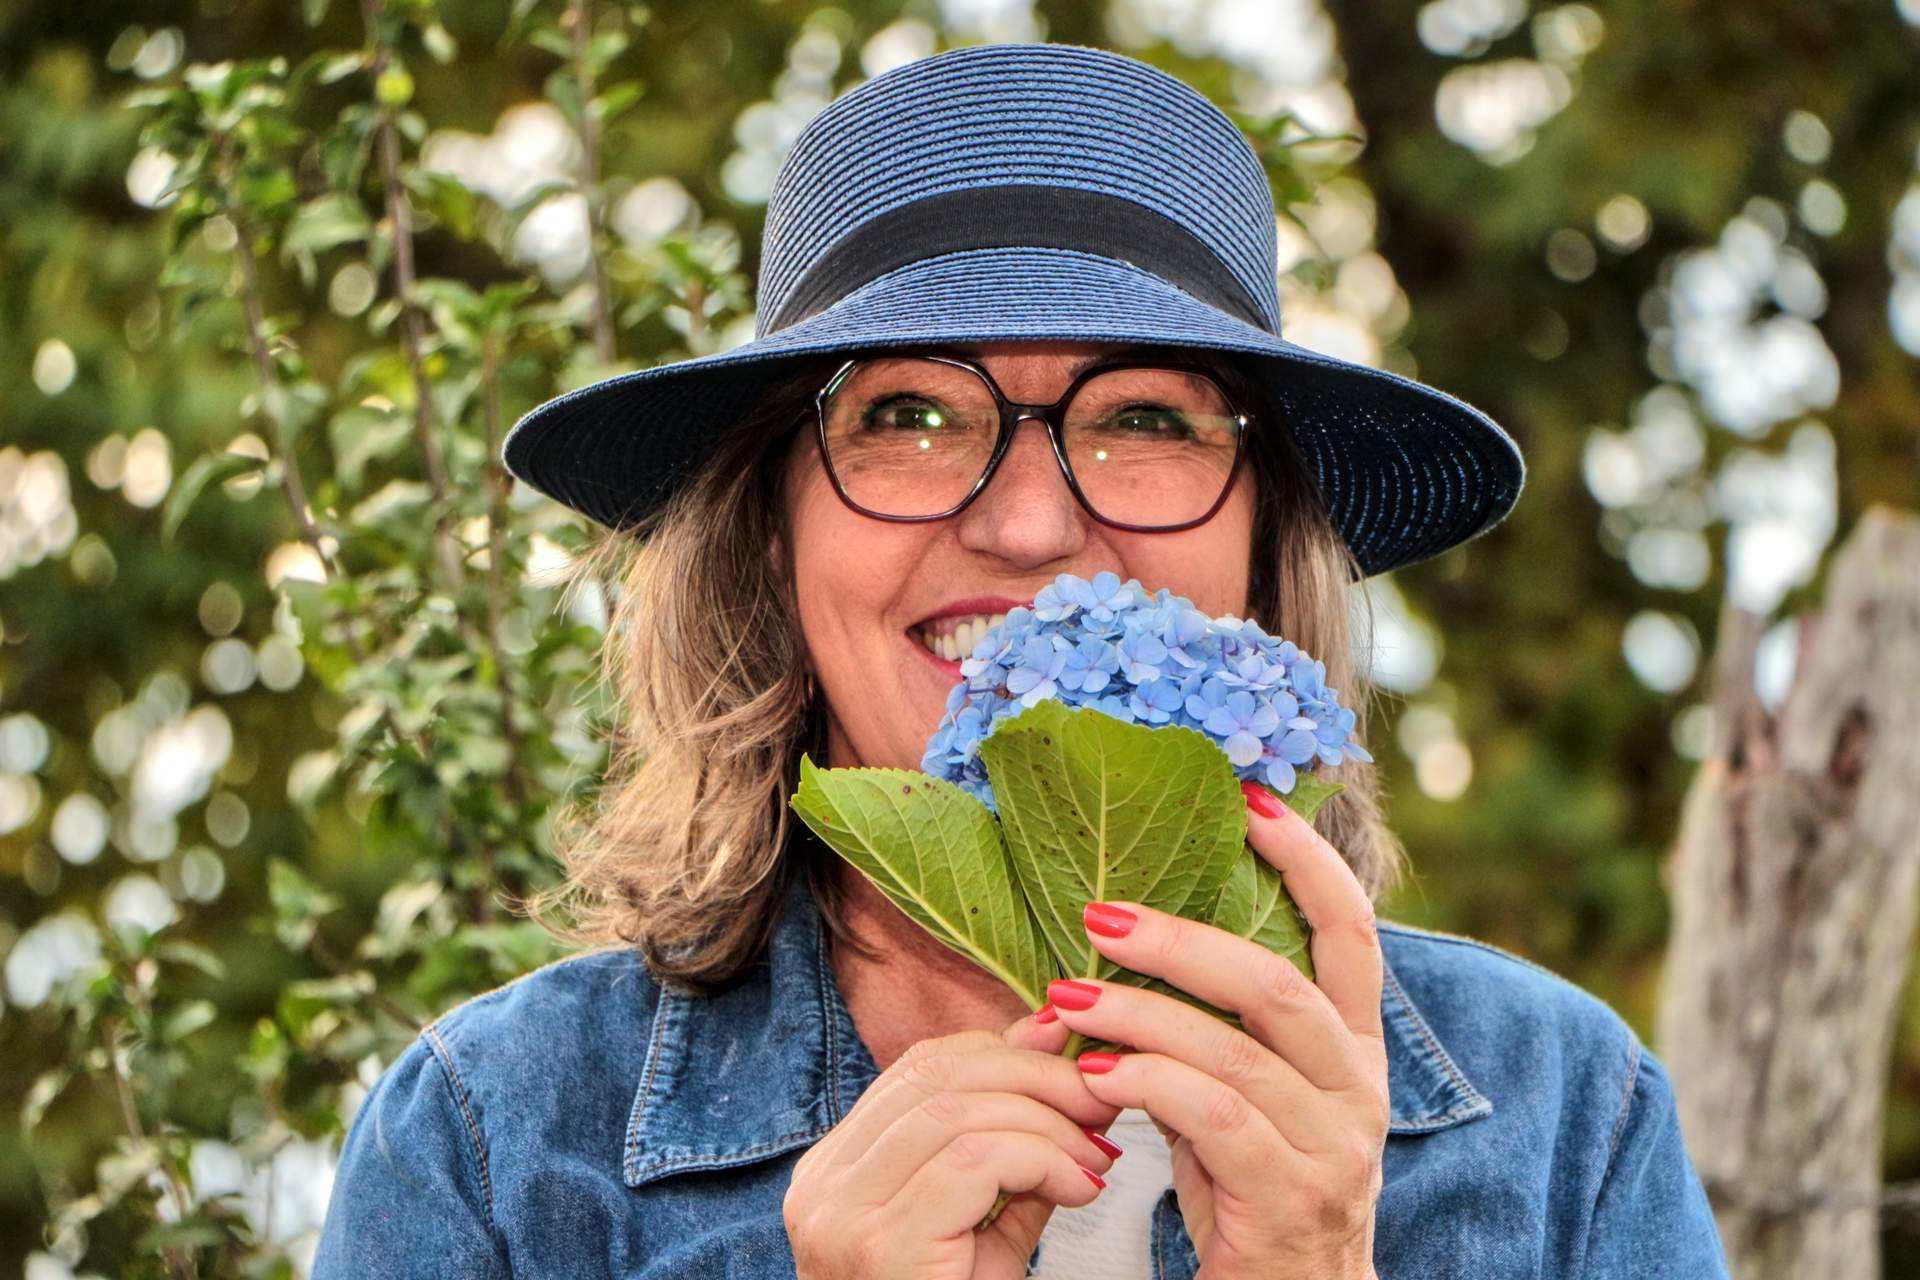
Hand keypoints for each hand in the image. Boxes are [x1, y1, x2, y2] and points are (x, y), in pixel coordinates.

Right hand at [784, 1008, 1123, 1279]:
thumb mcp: (988, 1228)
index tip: (1076, 1064)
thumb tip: (1065, 1050)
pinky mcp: (877, 1244)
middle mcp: (822, 1184)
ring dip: (1048, 1121)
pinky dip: (1041, 1159)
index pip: (923, 1068)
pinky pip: (971, 1160)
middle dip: (1036, 1077)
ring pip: (957, 1109)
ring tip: (1098, 1156)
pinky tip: (1079, 1189)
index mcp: (837, 1171)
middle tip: (1104, 1102)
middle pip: (938, 1075)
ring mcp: (840, 1214)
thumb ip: (1018, 1148)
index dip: (1006, 1053)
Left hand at [1040, 779, 1388, 1278]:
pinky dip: (1147, 1084)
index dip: (1307, 859)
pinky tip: (1094, 1075)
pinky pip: (1213, 1117)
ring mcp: (1334, 1146)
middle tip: (1099, 915)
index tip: (1248, 798)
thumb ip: (1206, 1026)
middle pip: (1278, 982)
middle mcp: (1357, 1087)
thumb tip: (1113, 944)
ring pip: (1234, 1049)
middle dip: (1182, 938)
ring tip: (1064, 1000)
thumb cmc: (1249, 1190)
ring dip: (1137, 1013)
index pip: (1351, 931)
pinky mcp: (1292, 1199)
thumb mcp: (1237, 1093)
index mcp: (1352, 1047)